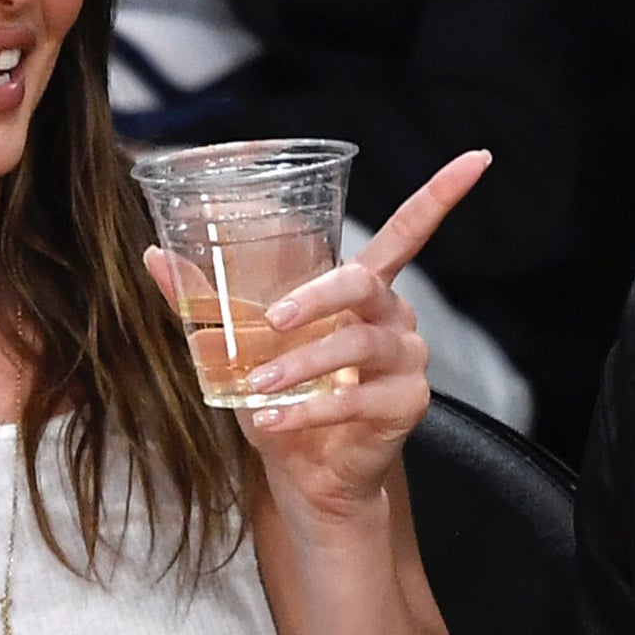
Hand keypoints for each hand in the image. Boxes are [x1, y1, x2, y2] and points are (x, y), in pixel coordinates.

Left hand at [145, 150, 490, 537]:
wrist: (304, 476)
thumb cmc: (280, 400)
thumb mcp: (238, 348)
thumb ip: (204, 302)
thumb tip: (155, 253)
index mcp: (363, 289)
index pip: (411, 230)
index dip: (443, 193)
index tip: (479, 158)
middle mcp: (394, 316)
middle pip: (365, 283)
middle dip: (318, 296)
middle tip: (272, 319)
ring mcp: (407, 360)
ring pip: (356, 344)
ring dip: (301, 366)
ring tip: (259, 387)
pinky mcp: (406, 404)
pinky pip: (354, 400)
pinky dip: (308, 411)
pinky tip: (275, 419)